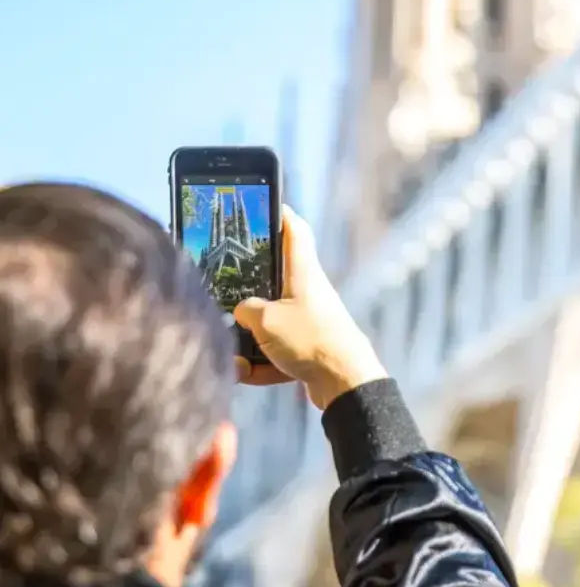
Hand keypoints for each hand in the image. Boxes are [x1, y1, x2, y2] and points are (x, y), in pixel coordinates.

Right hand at [234, 206, 386, 409]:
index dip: (279, 214)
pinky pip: (278, 348)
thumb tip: (241, 311)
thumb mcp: (267, 321)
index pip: (294, 230)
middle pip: (275, 278)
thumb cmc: (310, 341)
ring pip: (271, 319)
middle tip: (227, 291)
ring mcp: (309, 318)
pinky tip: (252, 374)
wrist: (344, 382)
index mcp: (303, 272)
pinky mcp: (309, 344)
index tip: (264, 205)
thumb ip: (246, 310)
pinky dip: (264, 363)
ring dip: (252, 338)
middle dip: (250, 289)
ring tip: (239, 355)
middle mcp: (308, 291)